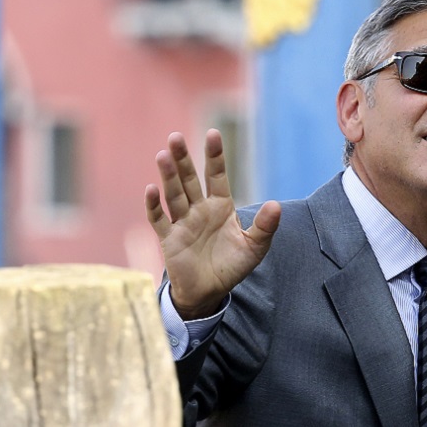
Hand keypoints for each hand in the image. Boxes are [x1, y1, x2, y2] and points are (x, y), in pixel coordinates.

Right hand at [145, 130, 280, 319]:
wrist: (209, 293)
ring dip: (168, 176)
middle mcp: (199, 209)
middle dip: (183, 159)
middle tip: (175, 137)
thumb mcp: (254, 248)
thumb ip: (265, 227)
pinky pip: (159, 220)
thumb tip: (276, 205)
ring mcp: (182, 223)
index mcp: (220, 206)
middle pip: (190, 180)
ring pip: (174, 195)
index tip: (213, 134)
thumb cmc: (231, 266)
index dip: (215, 156)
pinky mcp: (169, 239)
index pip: (217, 176)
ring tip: (163, 155)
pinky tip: (151, 190)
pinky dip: (153, 206)